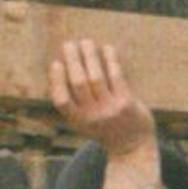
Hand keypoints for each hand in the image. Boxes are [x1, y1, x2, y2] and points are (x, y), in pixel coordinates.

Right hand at [49, 38, 156, 155]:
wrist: (132, 146)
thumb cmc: (104, 127)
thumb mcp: (83, 122)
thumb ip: (72, 102)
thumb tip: (60, 68)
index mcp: (78, 121)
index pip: (62, 100)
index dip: (56, 81)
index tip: (55, 63)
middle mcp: (93, 116)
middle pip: (78, 83)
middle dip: (72, 60)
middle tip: (69, 44)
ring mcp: (110, 109)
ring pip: (96, 77)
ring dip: (89, 56)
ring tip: (85, 42)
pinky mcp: (126, 103)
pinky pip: (116, 77)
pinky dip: (110, 60)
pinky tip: (107, 48)